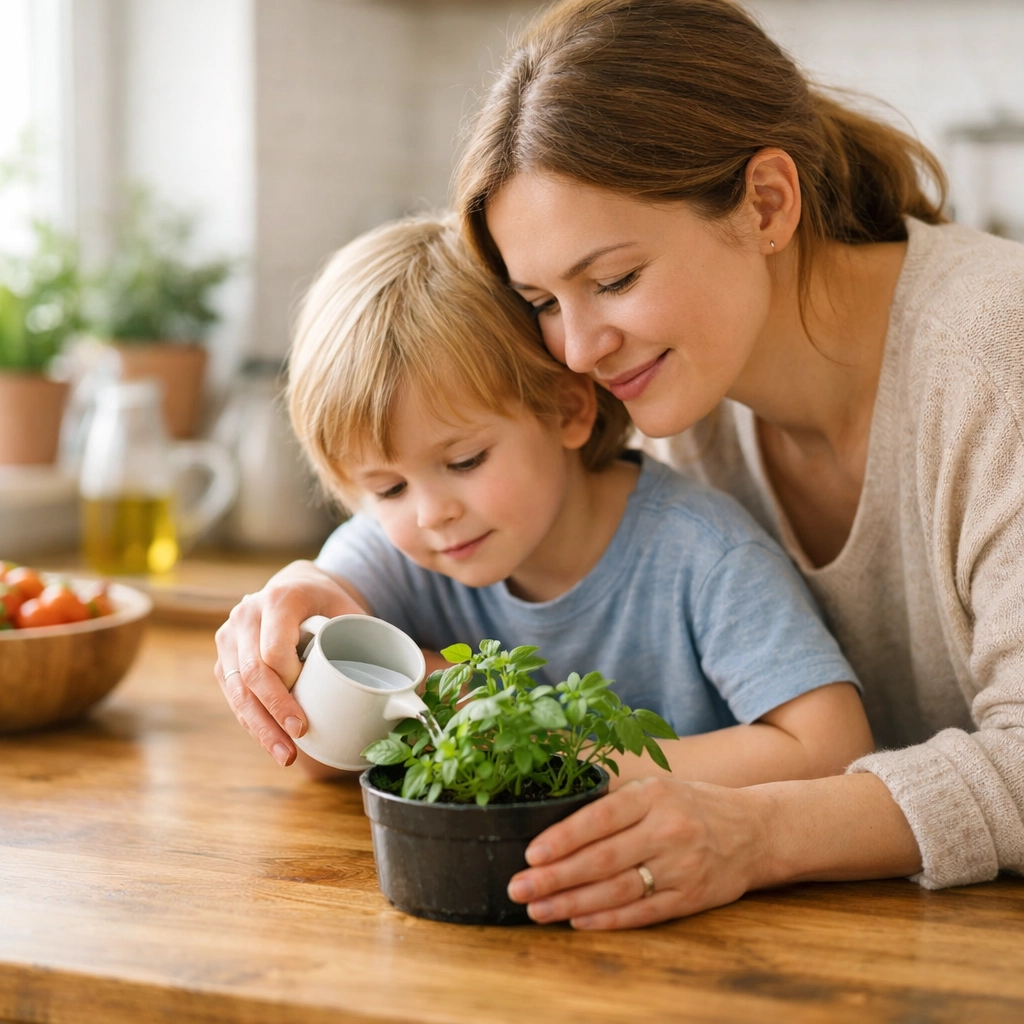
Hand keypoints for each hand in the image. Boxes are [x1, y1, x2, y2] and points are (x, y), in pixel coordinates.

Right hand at [215, 560, 366, 765]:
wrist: (297, 585)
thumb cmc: (331, 602)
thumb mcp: (352, 610)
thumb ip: (379, 638)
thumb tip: (424, 683)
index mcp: (280, 599)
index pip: (273, 650)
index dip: (286, 684)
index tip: (305, 713)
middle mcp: (247, 613)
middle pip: (251, 673)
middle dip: (274, 713)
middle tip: (298, 740)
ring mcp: (231, 634)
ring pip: (236, 688)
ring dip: (259, 727)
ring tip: (285, 756)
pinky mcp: (225, 655)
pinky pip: (233, 694)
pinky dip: (252, 721)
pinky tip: (270, 743)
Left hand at [506, 777, 769, 928]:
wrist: (755, 830)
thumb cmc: (692, 805)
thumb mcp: (657, 787)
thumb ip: (615, 802)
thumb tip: (555, 820)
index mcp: (654, 795)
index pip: (600, 817)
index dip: (563, 838)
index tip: (531, 854)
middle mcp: (668, 829)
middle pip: (603, 858)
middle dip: (556, 876)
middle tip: (520, 888)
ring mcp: (682, 866)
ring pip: (618, 889)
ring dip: (572, 902)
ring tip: (539, 909)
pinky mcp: (691, 897)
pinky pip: (642, 912)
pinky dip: (607, 918)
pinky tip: (578, 920)